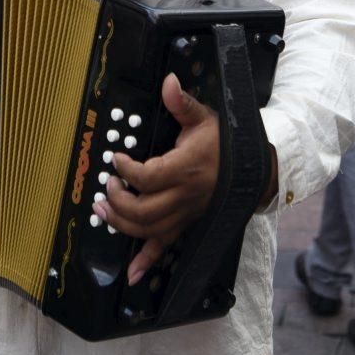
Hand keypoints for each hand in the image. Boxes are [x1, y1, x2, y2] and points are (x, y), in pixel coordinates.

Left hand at [93, 73, 219, 285]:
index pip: (148, 176)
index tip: (116, 159)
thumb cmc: (225, 142)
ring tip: (102, 209)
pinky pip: (165, 246)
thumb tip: (168, 81)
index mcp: (186, 168)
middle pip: (143, 210)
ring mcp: (185, 213)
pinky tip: (132, 273)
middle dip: (117, 201)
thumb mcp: (204, 117)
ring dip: (121, 223)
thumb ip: (181, 102)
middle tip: (106, 186)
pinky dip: (147, 261)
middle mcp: (184, 195)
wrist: (252, 168)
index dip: (127, 170)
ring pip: (149, 229)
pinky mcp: (186, 223)